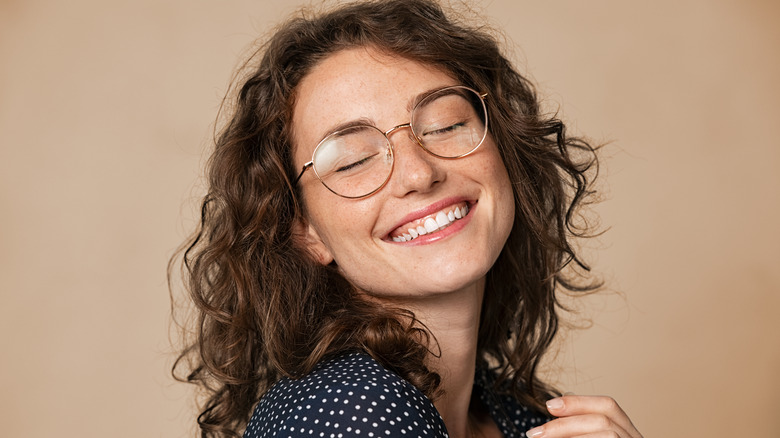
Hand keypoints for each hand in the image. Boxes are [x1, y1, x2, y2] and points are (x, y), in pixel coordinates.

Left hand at [525, 395, 641, 437]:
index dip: (578, 402)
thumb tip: (556, 404)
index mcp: (629, 431)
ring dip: (569, 434)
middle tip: (535, 433)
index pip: (608, 406)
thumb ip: (580, 424)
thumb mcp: (589, 435)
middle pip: (603, 419)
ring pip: (605, 434)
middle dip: (565, 424)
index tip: (548, 405)